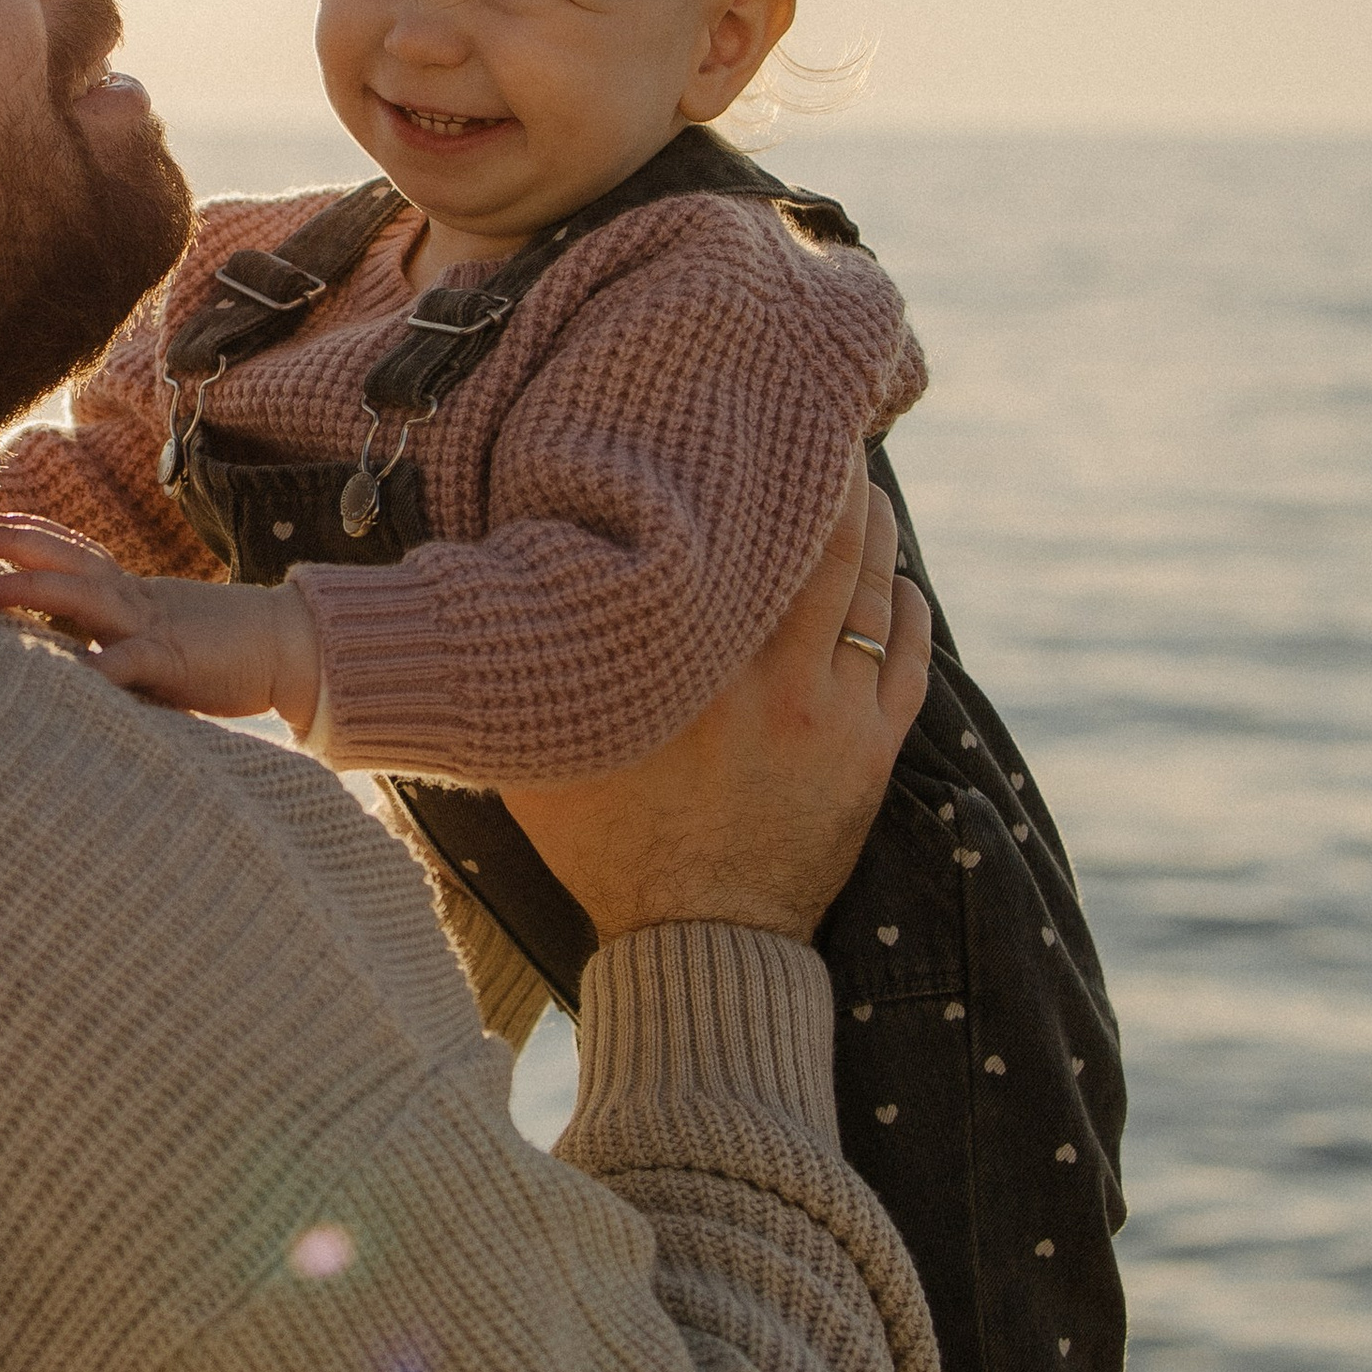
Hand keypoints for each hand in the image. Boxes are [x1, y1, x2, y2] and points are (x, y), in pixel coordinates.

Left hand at [0, 515, 325, 730]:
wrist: (296, 650)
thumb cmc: (229, 652)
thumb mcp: (165, 638)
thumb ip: (123, 639)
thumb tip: (78, 653)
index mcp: (135, 594)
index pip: (77, 551)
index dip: (33, 533)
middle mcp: (136, 600)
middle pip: (69, 559)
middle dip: (15, 544)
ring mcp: (152, 626)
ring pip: (86, 598)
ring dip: (33, 589)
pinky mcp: (173, 661)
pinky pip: (128, 663)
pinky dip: (97, 668)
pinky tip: (65, 675)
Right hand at [500, 461, 927, 943]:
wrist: (691, 945)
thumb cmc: (602, 846)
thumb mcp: (540, 752)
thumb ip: (524, 668)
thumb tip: (460, 595)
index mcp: (685, 663)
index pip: (734, 533)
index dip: (747, 469)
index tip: (742, 426)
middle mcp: (769, 675)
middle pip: (823, 539)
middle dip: (828, 478)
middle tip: (818, 434)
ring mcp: (832, 712)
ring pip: (873, 584)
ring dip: (871, 529)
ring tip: (859, 491)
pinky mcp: (872, 752)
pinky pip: (910, 651)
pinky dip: (904, 602)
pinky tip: (893, 577)